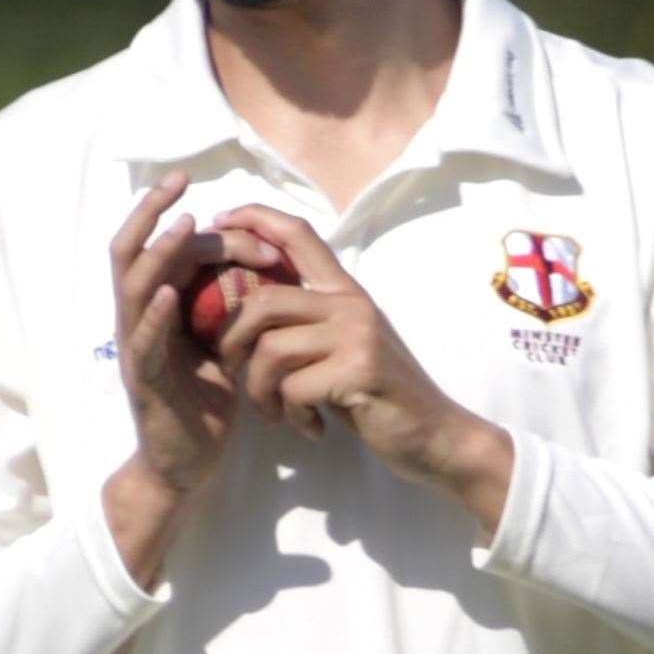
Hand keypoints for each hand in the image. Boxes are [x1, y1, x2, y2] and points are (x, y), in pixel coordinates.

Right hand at [109, 171, 283, 496]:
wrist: (187, 463)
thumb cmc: (205, 400)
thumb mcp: (221, 340)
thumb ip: (228, 303)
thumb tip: (258, 262)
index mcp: (157, 308)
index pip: (160, 247)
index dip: (180, 218)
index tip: (204, 188)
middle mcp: (137, 320)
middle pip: (130, 254)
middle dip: (151, 213)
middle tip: (178, 180)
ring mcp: (135, 350)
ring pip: (133, 290)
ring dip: (157, 255)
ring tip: (182, 227)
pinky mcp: (143, 382)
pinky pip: (144, 343)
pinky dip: (155, 316)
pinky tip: (171, 295)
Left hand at [211, 206, 513, 528]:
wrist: (434, 435)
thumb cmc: (378, 393)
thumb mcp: (343, 344)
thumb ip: (307, 320)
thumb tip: (243, 304)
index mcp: (344, 291)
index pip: (296, 233)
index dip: (253, 217)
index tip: (219, 222)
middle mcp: (351, 303)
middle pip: (264, 301)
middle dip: (230, 340)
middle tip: (229, 369)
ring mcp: (358, 335)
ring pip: (271, 349)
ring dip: (258, 390)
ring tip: (273, 411)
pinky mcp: (360, 371)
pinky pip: (294, 389)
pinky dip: (291, 415)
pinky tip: (311, 427)